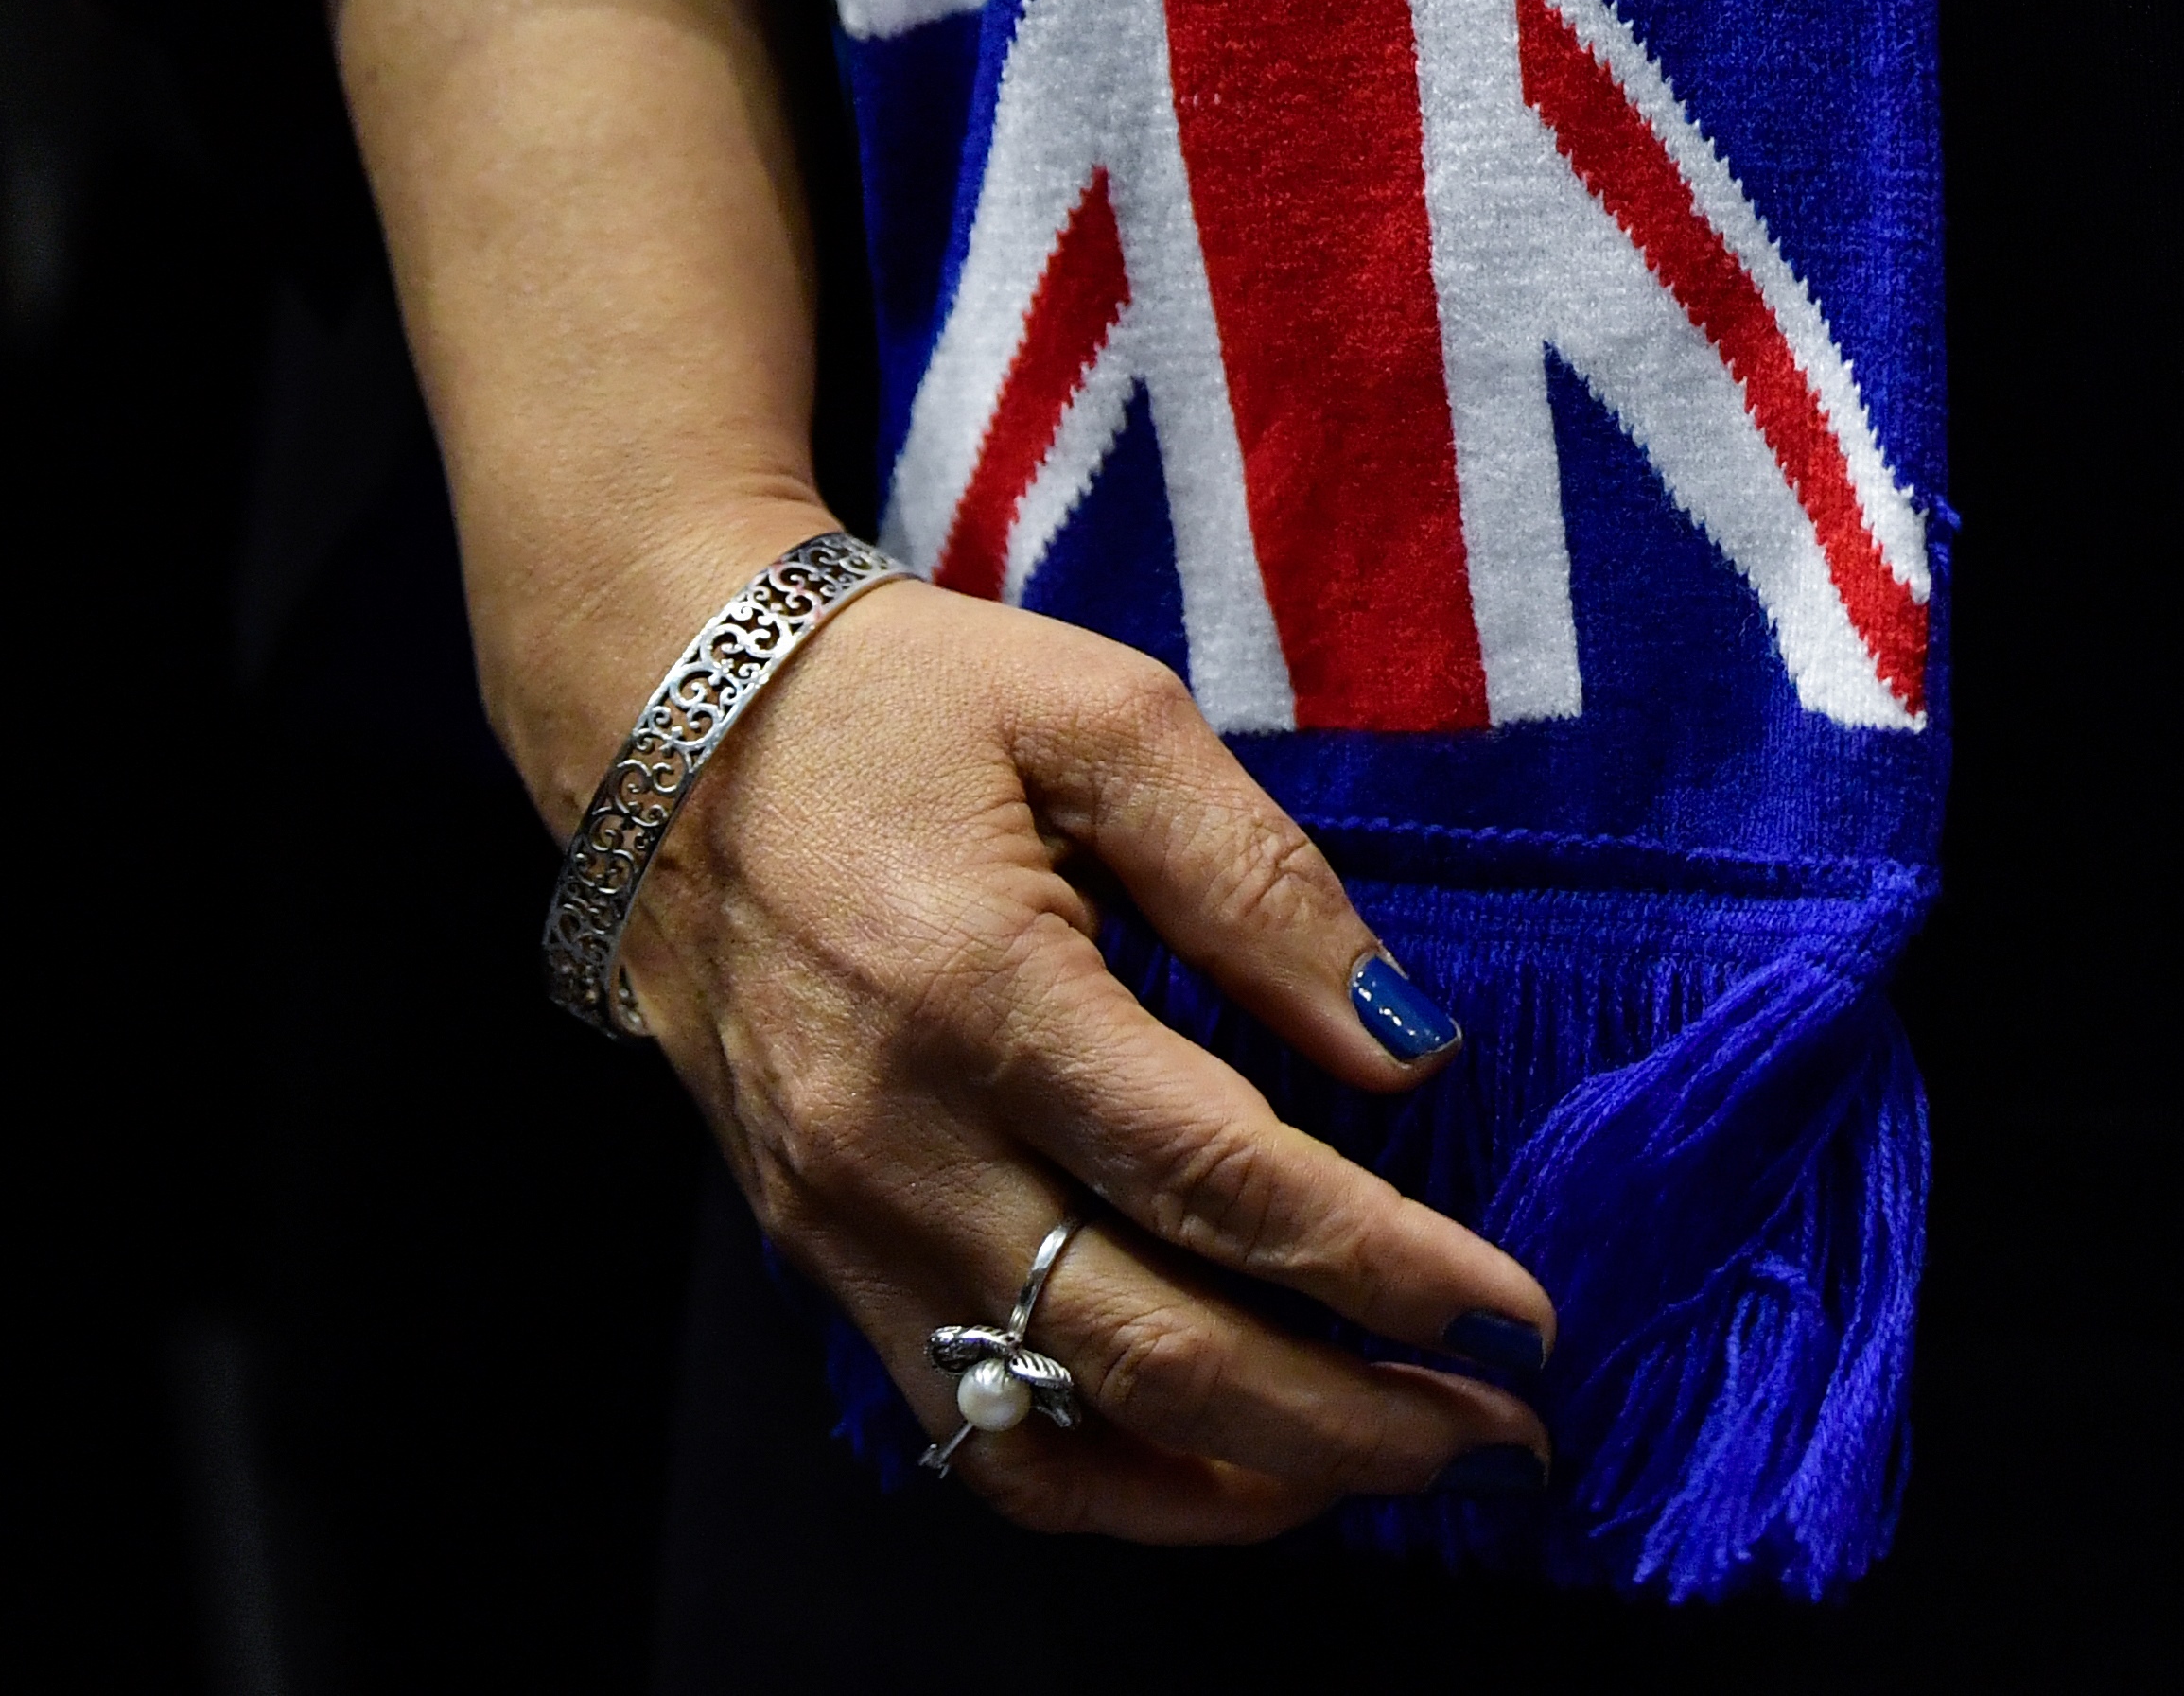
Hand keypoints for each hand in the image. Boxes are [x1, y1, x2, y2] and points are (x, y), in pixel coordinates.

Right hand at [585, 498, 1557, 1540]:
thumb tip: (1410, 1046)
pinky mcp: (821, 1257)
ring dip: (1246, 1481)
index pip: (1226, 1185)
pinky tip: (1231, 1469)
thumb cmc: (906, 702)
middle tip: (1506, 1439)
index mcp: (986, 996)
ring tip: (1399, 1469)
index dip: (1388, 1271)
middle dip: (1353, 1422)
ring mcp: (845, 1226)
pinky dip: (1110, 1480)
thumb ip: (1263, 885)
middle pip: (1154, 1351)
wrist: (665, 729)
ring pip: (1057, 1435)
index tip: (1519, 1318)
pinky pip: (969, 1429)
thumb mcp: (1109, 720)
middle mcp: (902, 1146)